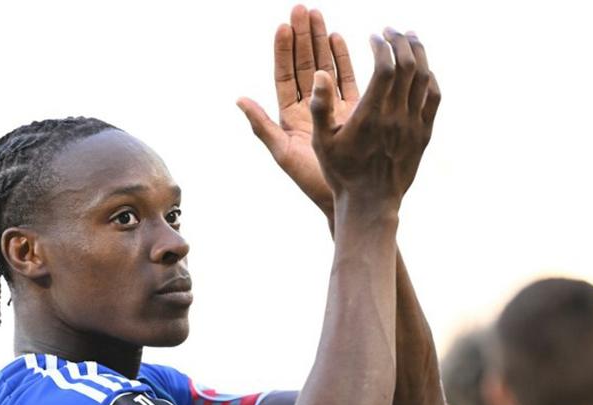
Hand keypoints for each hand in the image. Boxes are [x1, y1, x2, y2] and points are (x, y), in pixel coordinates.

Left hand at [237, 6, 360, 220]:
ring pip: (324, 68)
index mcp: (290, 117)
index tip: (283, 26)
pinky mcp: (353, 111)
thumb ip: (262, 126)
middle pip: (305, 66)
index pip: (285, 76)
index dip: (284, 51)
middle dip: (303, 37)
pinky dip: (342, 59)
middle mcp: (310, 109)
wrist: (346, 197)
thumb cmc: (312, 181)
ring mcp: (331, 108)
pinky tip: (338, 38)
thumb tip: (239, 99)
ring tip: (318, 15)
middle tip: (302, 8)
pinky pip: (346, 79)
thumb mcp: (283, 153)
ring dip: (320, 42)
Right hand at [310, 29, 439, 213]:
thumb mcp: (322, 143)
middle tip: (391, 31)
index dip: (382, 46)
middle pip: (409, 66)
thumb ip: (320, 106)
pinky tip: (422, 69)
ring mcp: (413, 126)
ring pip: (424, 78)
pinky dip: (429, 77)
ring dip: (419, 53)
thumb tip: (320, 72)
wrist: (371, 204)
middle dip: (401, 42)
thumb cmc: (342, 174)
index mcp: (370, 116)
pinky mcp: (423, 134)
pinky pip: (433, 97)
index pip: (385, 68)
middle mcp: (396, 118)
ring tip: (410, 39)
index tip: (374, 36)